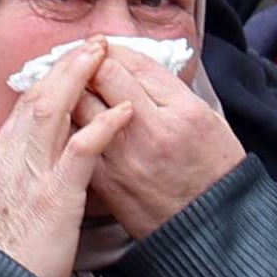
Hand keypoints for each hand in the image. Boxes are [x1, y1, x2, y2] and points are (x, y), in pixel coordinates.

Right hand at [0, 39, 132, 276]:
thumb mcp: (0, 215)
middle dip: (65, 67)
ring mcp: (29, 179)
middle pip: (35, 100)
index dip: (46, 81)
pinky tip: (123, 110)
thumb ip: (15, 185)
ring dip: (80, 78)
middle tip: (91, 43)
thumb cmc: (5, 266)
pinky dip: (102, 126)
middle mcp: (8, 164)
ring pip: (52, 113)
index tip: (69, 62)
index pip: (21, 110)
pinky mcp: (54, 199)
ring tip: (104, 54)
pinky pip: (79, 152)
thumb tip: (31, 169)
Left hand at [83, 36, 243, 239]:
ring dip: (70, 91)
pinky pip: (73, 140)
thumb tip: (136, 63)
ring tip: (66, 84)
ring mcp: (121, 157)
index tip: (105, 47)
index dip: (111, 48)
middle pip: (100, 78)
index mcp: (180, 111)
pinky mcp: (102, 180)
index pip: (131, 62)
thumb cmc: (212, 172)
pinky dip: (67, 123)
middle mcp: (149, 131)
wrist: (206, 229)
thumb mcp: (207, 118)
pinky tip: (65, 117)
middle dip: (85, 63)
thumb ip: (170, 88)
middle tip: (80, 59)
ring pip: (78, 107)